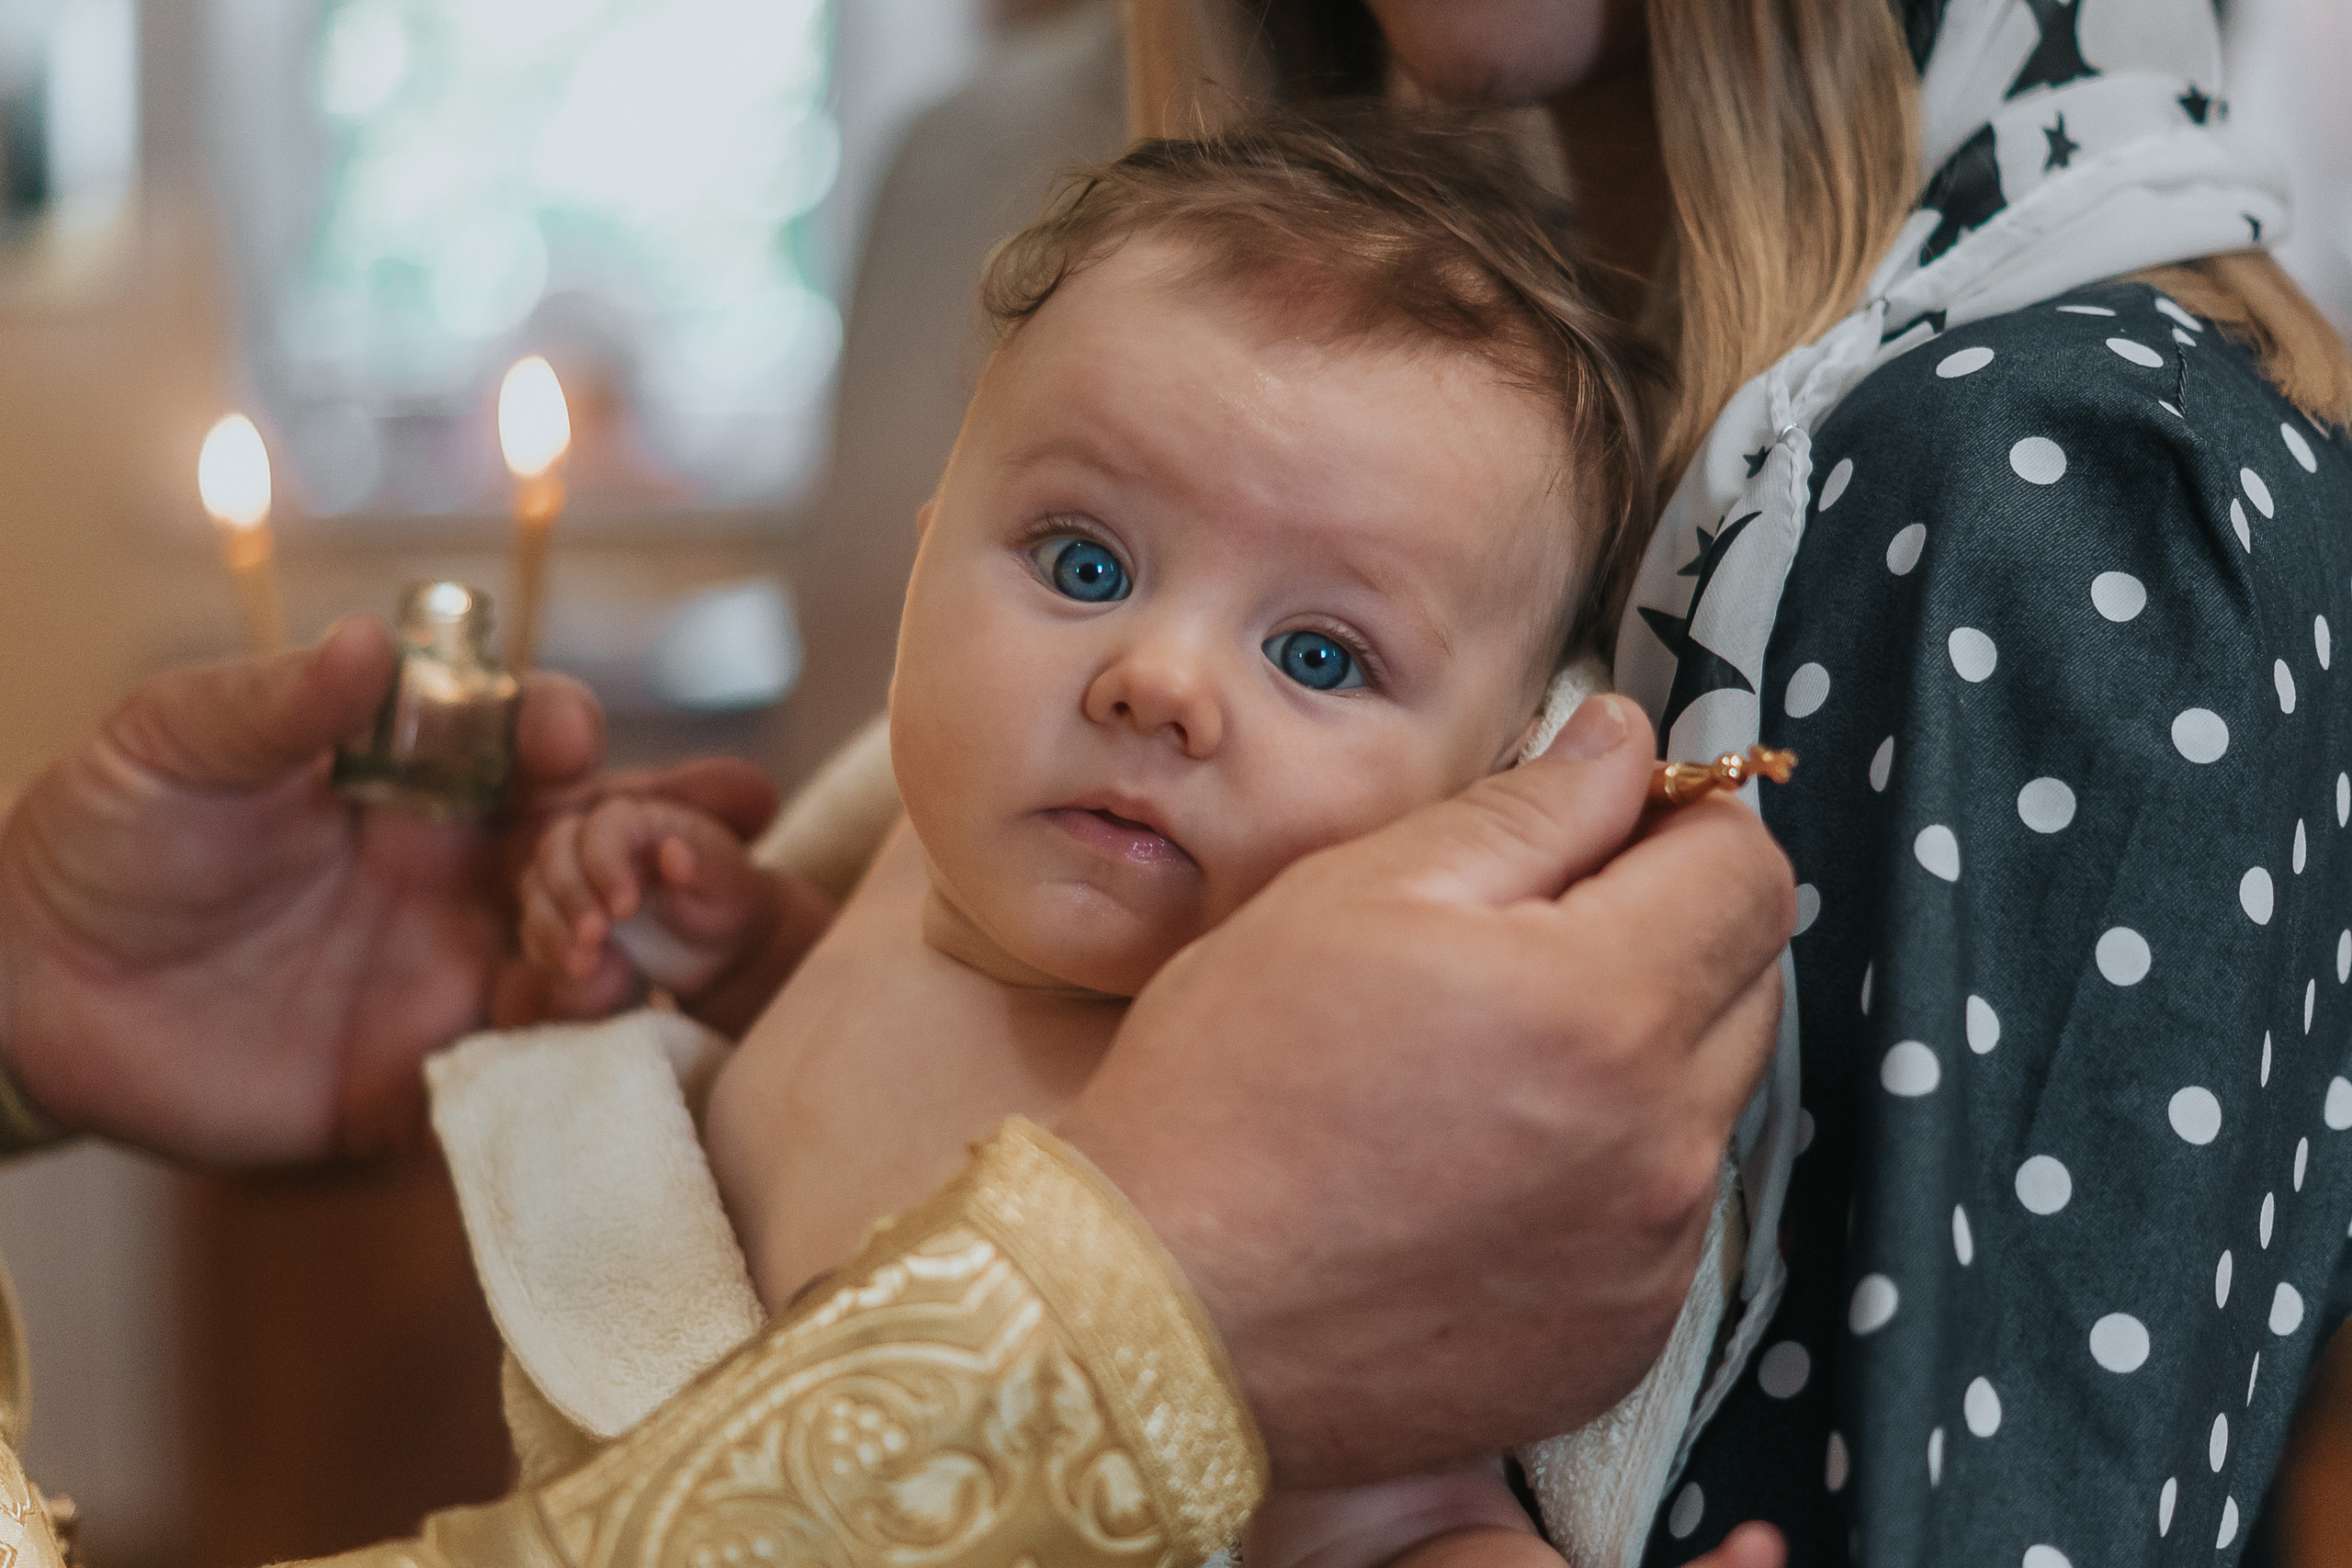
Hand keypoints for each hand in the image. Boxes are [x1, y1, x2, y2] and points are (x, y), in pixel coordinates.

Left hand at [0, 619, 772, 1163]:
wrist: (24, 990)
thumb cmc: (106, 835)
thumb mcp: (174, 744)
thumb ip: (273, 705)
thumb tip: (374, 643)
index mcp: (425, 784)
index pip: (535, 751)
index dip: (566, 738)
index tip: (565, 736)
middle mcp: (464, 878)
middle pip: (601, 856)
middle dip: (658, 844)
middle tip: (685, 845)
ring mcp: (453, 979)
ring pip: (586, 964)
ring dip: (619, 954)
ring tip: (614, 951)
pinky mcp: (424, 1081)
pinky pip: (523, 1076)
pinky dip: (565, 1059)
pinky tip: (577, 1038)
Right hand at [518, 793, 831, 1036]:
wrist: (716, 946)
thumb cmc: (726, 904)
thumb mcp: (730, 888)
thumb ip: (705, 868)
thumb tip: (673, 852)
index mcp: (641, 821)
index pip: (606, 827)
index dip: (606, 864)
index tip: (625, 908)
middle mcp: (596, 842)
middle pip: (556, 851)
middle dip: (571, 895)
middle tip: (595, 937)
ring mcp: (573, 878)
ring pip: (537, 889)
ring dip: (552, 927)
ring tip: (583, 964)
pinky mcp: (561, 918)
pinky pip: (536, 929)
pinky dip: (548, 950)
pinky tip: (578, 972)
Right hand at [1062, 694, 1792, 1486]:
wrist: (1162, 1318)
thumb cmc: (1229, 1095)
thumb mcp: (1355, 894)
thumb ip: (1524, 810)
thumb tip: (1626, 746)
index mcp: (1601, 1007)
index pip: (1748, 873)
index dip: (1683, 824)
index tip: (1613, 825)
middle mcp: (1661, 1143)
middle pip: (1749, 982)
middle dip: (1669, 930)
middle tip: (1531, 934)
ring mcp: (1652, 1258)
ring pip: (1711, 1100)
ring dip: (1642, 1052)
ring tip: (1493, 1062)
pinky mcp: (1624, 1338)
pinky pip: (1666, 1214)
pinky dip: (1610, 1168)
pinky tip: (1489, 1165)